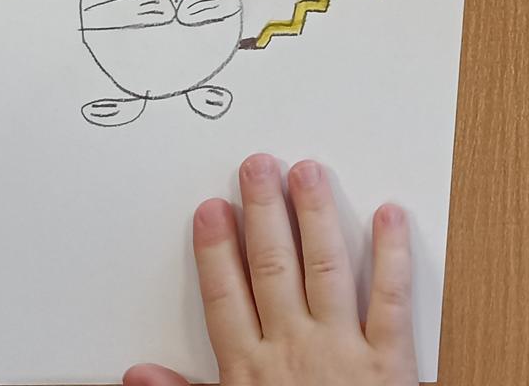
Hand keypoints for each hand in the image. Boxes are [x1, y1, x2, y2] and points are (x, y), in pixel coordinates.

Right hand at [123, 155, 417, 385]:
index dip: (215, 250)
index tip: (211, 209)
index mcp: (249, 371)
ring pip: (325, 268)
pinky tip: (390, 213)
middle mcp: (292, 350)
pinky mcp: (390, 360)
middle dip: (263, 212)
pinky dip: (393, 252)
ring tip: (308, 170)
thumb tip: (135, 373)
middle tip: (257, 165)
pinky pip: (391, 297)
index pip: (225, 297)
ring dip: (315, 215)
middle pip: (272, 268)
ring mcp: (341, 350)